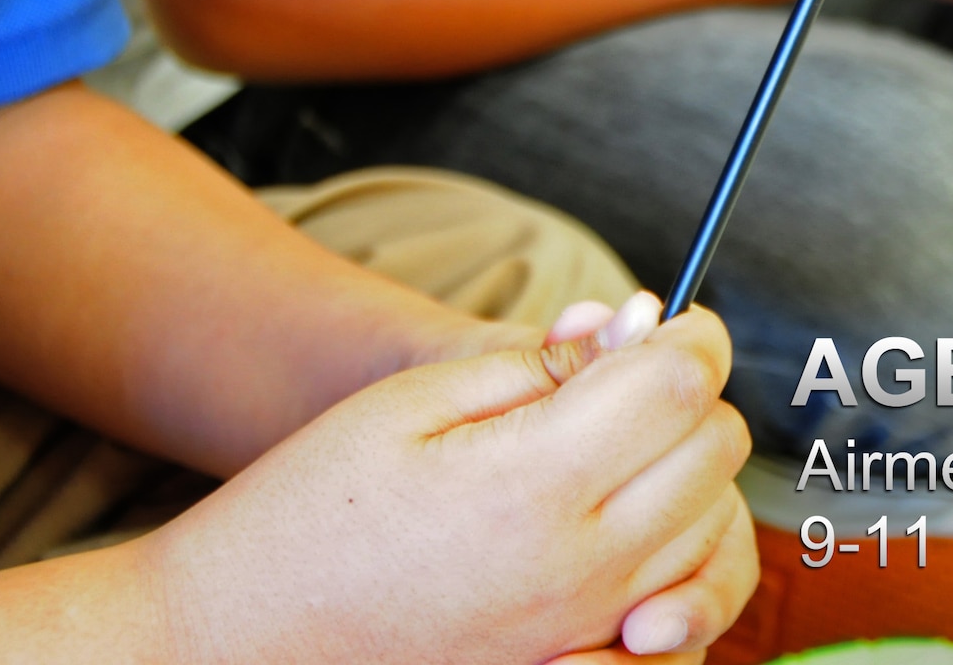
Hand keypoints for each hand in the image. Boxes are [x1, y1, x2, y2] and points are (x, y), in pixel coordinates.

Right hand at [146, 298, 756, 664]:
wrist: (237, 642)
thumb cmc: (308, 512)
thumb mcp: (412, 401)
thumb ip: (539, 364)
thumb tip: (633, 326)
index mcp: (534, 482)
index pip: (680, 383)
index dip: (690, 333)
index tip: (669, 321)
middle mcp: (579, 566)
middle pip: (714, 450)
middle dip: (690, 396)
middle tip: (630, 378)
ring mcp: (585, 628)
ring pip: (716, 528)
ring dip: (693, 472)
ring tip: (624, 447)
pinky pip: (688, 616)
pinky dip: (687, 563)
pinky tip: (638, 529)